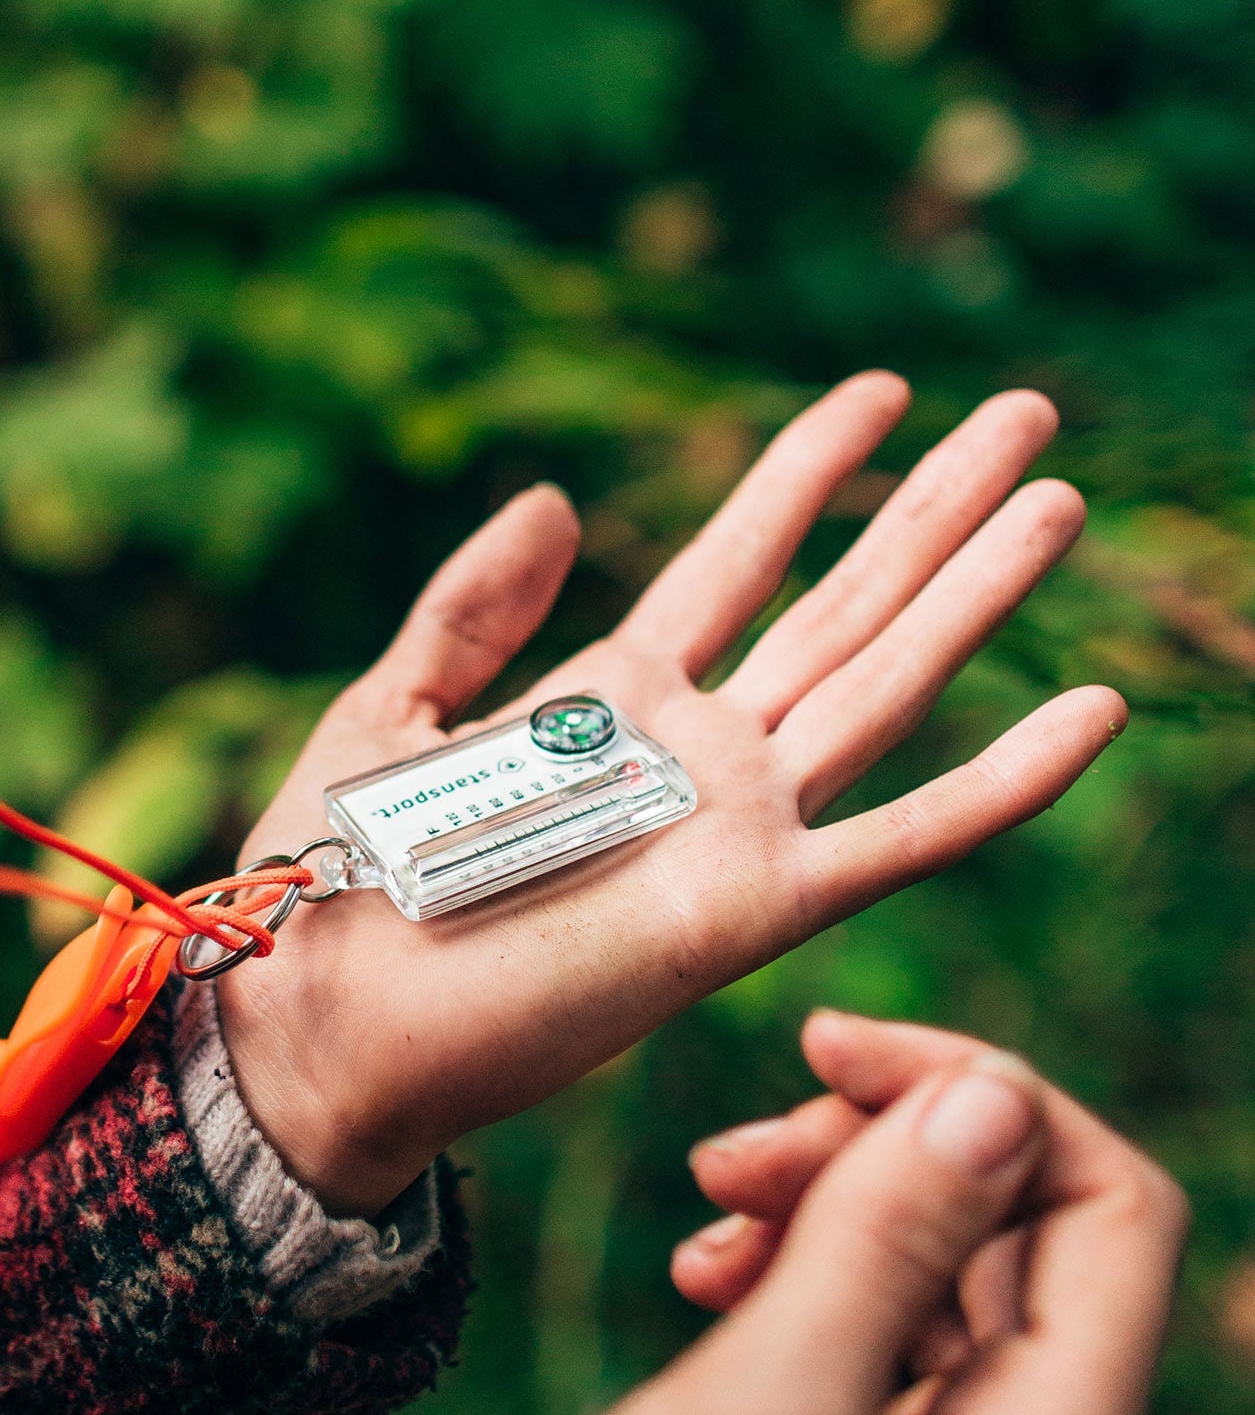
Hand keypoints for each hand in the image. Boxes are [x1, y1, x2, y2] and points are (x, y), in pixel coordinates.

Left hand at [219, 371, 1123, 1213]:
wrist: (321, 1023)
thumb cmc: (333, 887)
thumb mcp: (392, 707)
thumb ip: (472, 608)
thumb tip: (555, 497)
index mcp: (612, 701)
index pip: (739, 561)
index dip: (808, 473)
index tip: (881, 391)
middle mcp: (697, 757)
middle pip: (846, 605)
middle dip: (933, 508)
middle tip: (1029, 410)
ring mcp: (738, 829)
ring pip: (891, 688)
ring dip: (977, 594)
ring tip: (1061, 497)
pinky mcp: (755, 910)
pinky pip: (909, 840)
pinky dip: (1005, 780)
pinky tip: (1094, 713)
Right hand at [393, 1013, 1186, 1414]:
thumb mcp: (763, 1408)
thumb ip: (888, 1239)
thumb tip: (993, 1096)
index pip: (1112, 1210)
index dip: (986, 1097)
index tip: (829, 1049)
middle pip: (1033, 1234)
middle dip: (890, 1152)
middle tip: (729, 1153)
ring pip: (956, 1277)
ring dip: (839, 1209)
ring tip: (702, 1211)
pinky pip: (897, 1346)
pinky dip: (813, 1283)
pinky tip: (706, 1278)